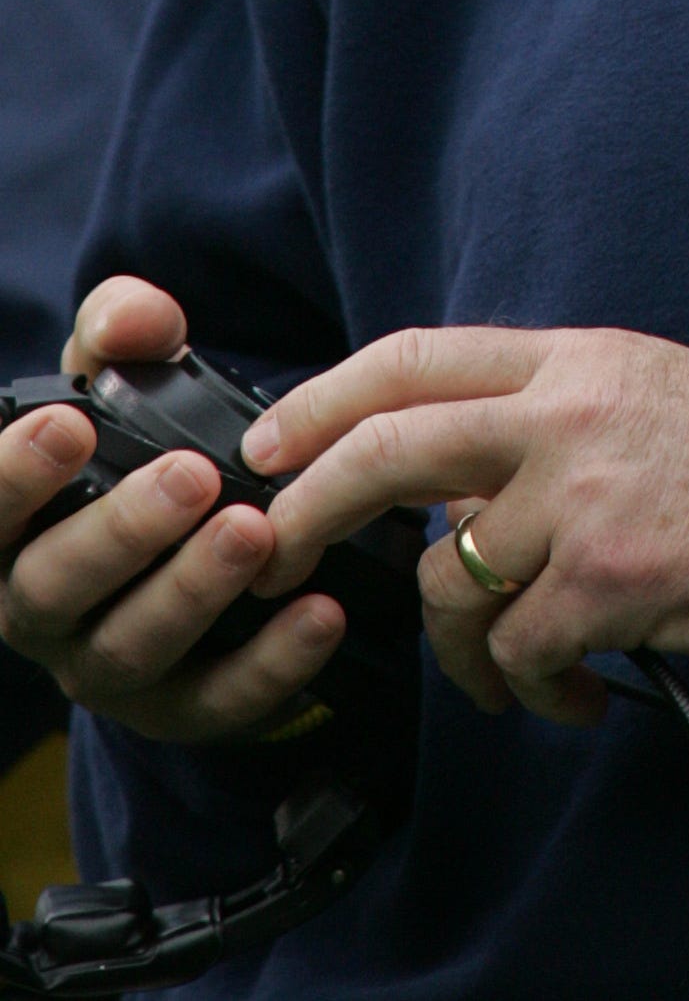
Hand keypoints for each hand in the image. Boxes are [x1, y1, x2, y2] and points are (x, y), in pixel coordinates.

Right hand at [0, 279, 344, 739]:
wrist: (191, 531)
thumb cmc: (136, 447)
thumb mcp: (117, 376)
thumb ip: (119, 329)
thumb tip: (135, 319)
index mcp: (10, 532)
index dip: (15, 475)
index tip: (67, 425)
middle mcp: (40, 608)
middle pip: (54, 587)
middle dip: (122, 531)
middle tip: (192, 476)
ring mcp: (104, 667)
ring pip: (131, 649)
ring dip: (193, 591)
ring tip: (254, 530)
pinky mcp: (178, 707)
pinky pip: (216, 702)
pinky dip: (269, 666)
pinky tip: (319, 613)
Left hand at [242, 328, 688, 727]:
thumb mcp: (640, 390)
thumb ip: (541, 414)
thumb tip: (445, 478)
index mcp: (573, 360)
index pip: (419, 355)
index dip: (329, 395)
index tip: (277, 442)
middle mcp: (567, 414)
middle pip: (391, 447)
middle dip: (315, 505)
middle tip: (286, 550)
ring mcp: (582, 497)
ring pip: (451, 578)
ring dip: (464, 648)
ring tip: (514, 674)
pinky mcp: (606, 581)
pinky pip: (517, 652)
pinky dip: (535, 691)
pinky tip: (577, 697)